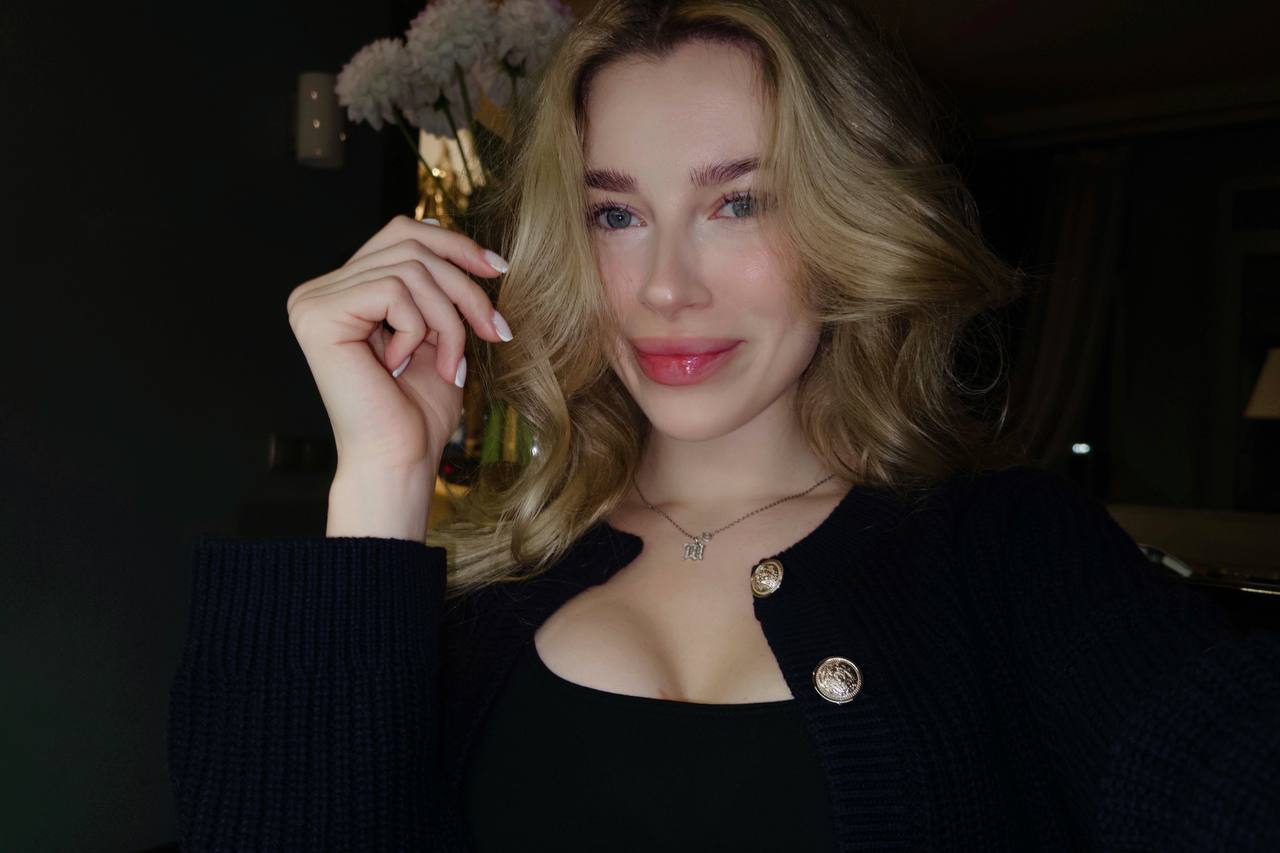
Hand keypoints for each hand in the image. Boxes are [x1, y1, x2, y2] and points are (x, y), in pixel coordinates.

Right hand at [286, 214, 511, 475]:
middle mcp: (320, 291)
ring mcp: (313, 301)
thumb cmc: (417, 412)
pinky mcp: (318, 315)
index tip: (499, 269)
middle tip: (495, 331)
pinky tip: (404, 366)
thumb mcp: (439, 335)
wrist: (398, 461)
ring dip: (449, 318)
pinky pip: (395, 292)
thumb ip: (439, 288)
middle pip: (410, 246)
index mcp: (343, 291)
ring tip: (450, 362)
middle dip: (464, 287)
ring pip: (411, 269)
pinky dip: (420, 329)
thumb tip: (471, 250)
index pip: (401, 234)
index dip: (454, 243)